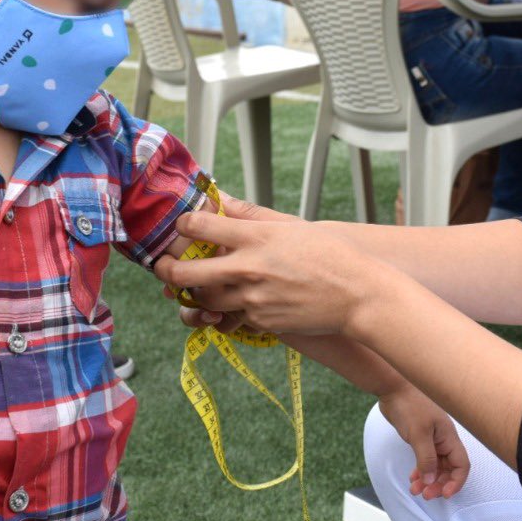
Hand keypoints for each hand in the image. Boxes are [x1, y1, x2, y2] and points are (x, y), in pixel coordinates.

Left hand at [154, 212, 406, 336]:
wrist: (360, 296)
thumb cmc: (333, 255)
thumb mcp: (293, 226)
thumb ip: (253, 215)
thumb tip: (223, 199)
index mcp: (258, 237)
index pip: (201, 226)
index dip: (184, 225)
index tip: (182, 226)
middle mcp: (250, 268)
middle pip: (188, 272)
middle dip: (167, 270)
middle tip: (161, 266)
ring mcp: (254, 299)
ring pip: (204, 299)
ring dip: (194, 293)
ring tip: (192, 286)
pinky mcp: (261, 321)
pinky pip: (229, 318)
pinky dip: (223, 311)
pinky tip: (228, 304)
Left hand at [378, 385, 468, 499]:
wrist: (392, 388)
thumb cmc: (409, 405)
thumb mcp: (418, 435)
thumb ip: (426, 459)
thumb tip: (431, 481)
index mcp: (449, 438)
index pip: (461, 465)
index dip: (456, 482)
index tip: (444, 494)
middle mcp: (443, 440)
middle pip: (448, 469)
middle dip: (439, 484)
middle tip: (425, 495)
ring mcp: (432, 439)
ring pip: (435, 466)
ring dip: (428, 480)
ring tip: (415, 490)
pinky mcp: (420, 437)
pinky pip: (425, 459)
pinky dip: (420, 470)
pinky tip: (412, 478)